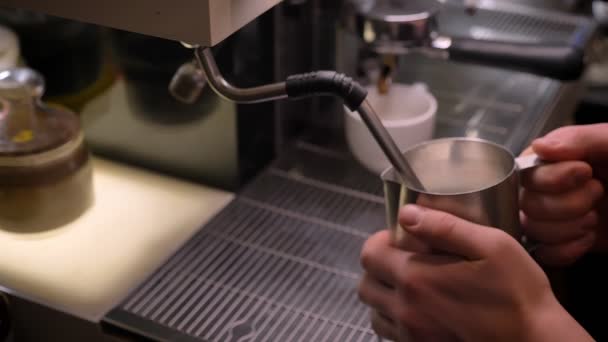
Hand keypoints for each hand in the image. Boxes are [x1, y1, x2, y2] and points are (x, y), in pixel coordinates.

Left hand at [359, 205, 592, 341]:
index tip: (401, 239)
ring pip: (374, 310)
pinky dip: (395, 317)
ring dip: (384, 293)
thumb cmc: (519, 293)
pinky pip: (389, 332)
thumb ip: (445, 226)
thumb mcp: (492, 246)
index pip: (369, 254)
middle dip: (379, 266)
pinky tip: (420, 307)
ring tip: (412, 283)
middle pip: (365, 283)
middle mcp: (406, 309)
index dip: (381, 241)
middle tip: (406, 259)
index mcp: (417, 278)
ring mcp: (411, 334)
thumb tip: (407, 213)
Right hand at [521, 124, 607, 265]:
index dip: (552, 178)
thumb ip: (582, 139)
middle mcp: (553, 185)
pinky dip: (565, 250)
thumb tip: (540, 148)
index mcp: (563, 156)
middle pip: (526, 202)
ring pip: (531, 228)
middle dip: (565, 206)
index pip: (527, 170)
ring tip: (595, 220)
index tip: (586, 173)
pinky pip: (543, 253)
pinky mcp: (567, 242)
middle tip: (598, 197)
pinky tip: (588, 240)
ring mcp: (558, 216)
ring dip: (566, 229)